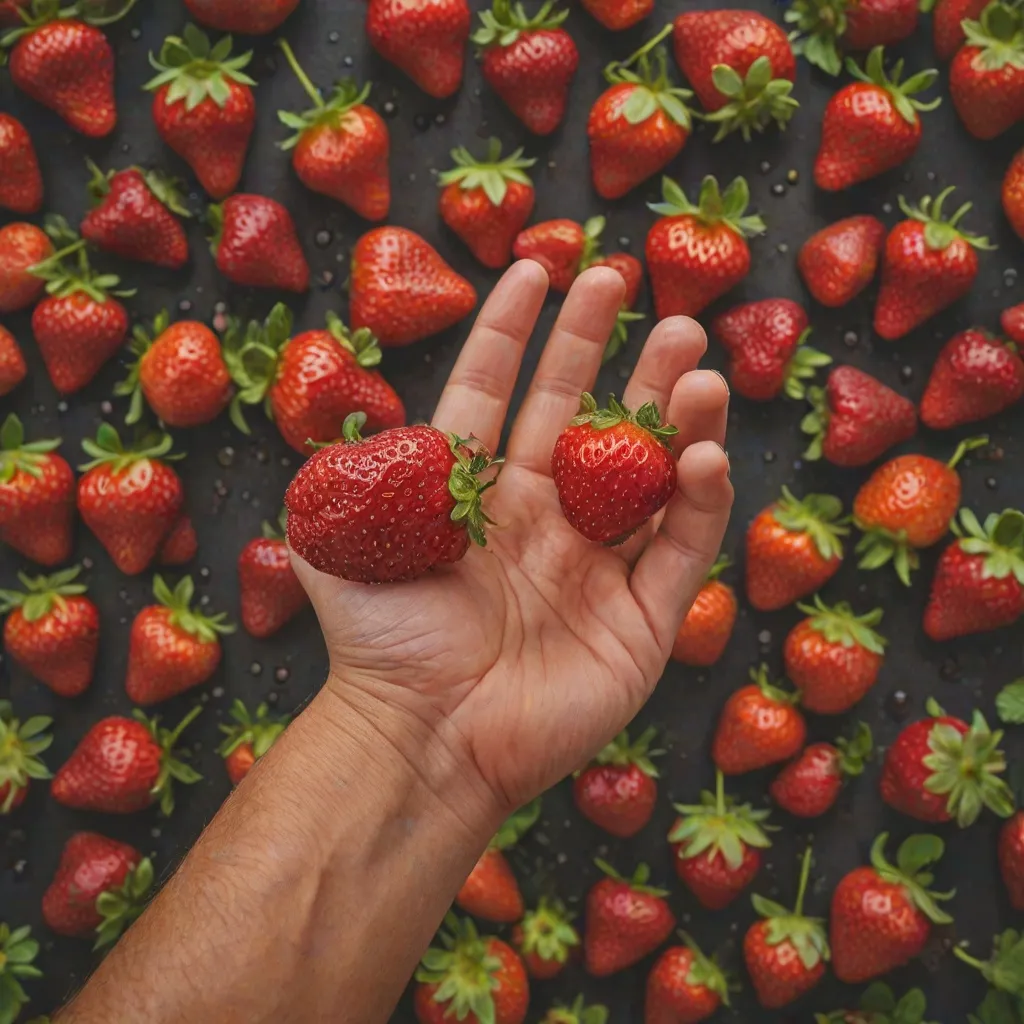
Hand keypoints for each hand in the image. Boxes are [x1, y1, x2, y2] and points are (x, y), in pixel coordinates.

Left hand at [291, 261, 732, 821]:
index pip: (501, 395)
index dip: (517, 333)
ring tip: (692, 358)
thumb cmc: (382, 649)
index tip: (538, 268)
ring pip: (646, 474)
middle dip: (605, 348)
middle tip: (630, 284)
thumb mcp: (341, 555)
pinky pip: (681, 549)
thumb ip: (343, 490)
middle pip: (582, 417)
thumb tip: (345, 437)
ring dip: (672, 412)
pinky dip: (698, 500)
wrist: (425, 741)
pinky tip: (703, 452)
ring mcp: (595, 569)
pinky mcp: (641, 619)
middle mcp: (540, 522)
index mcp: (476, 498)